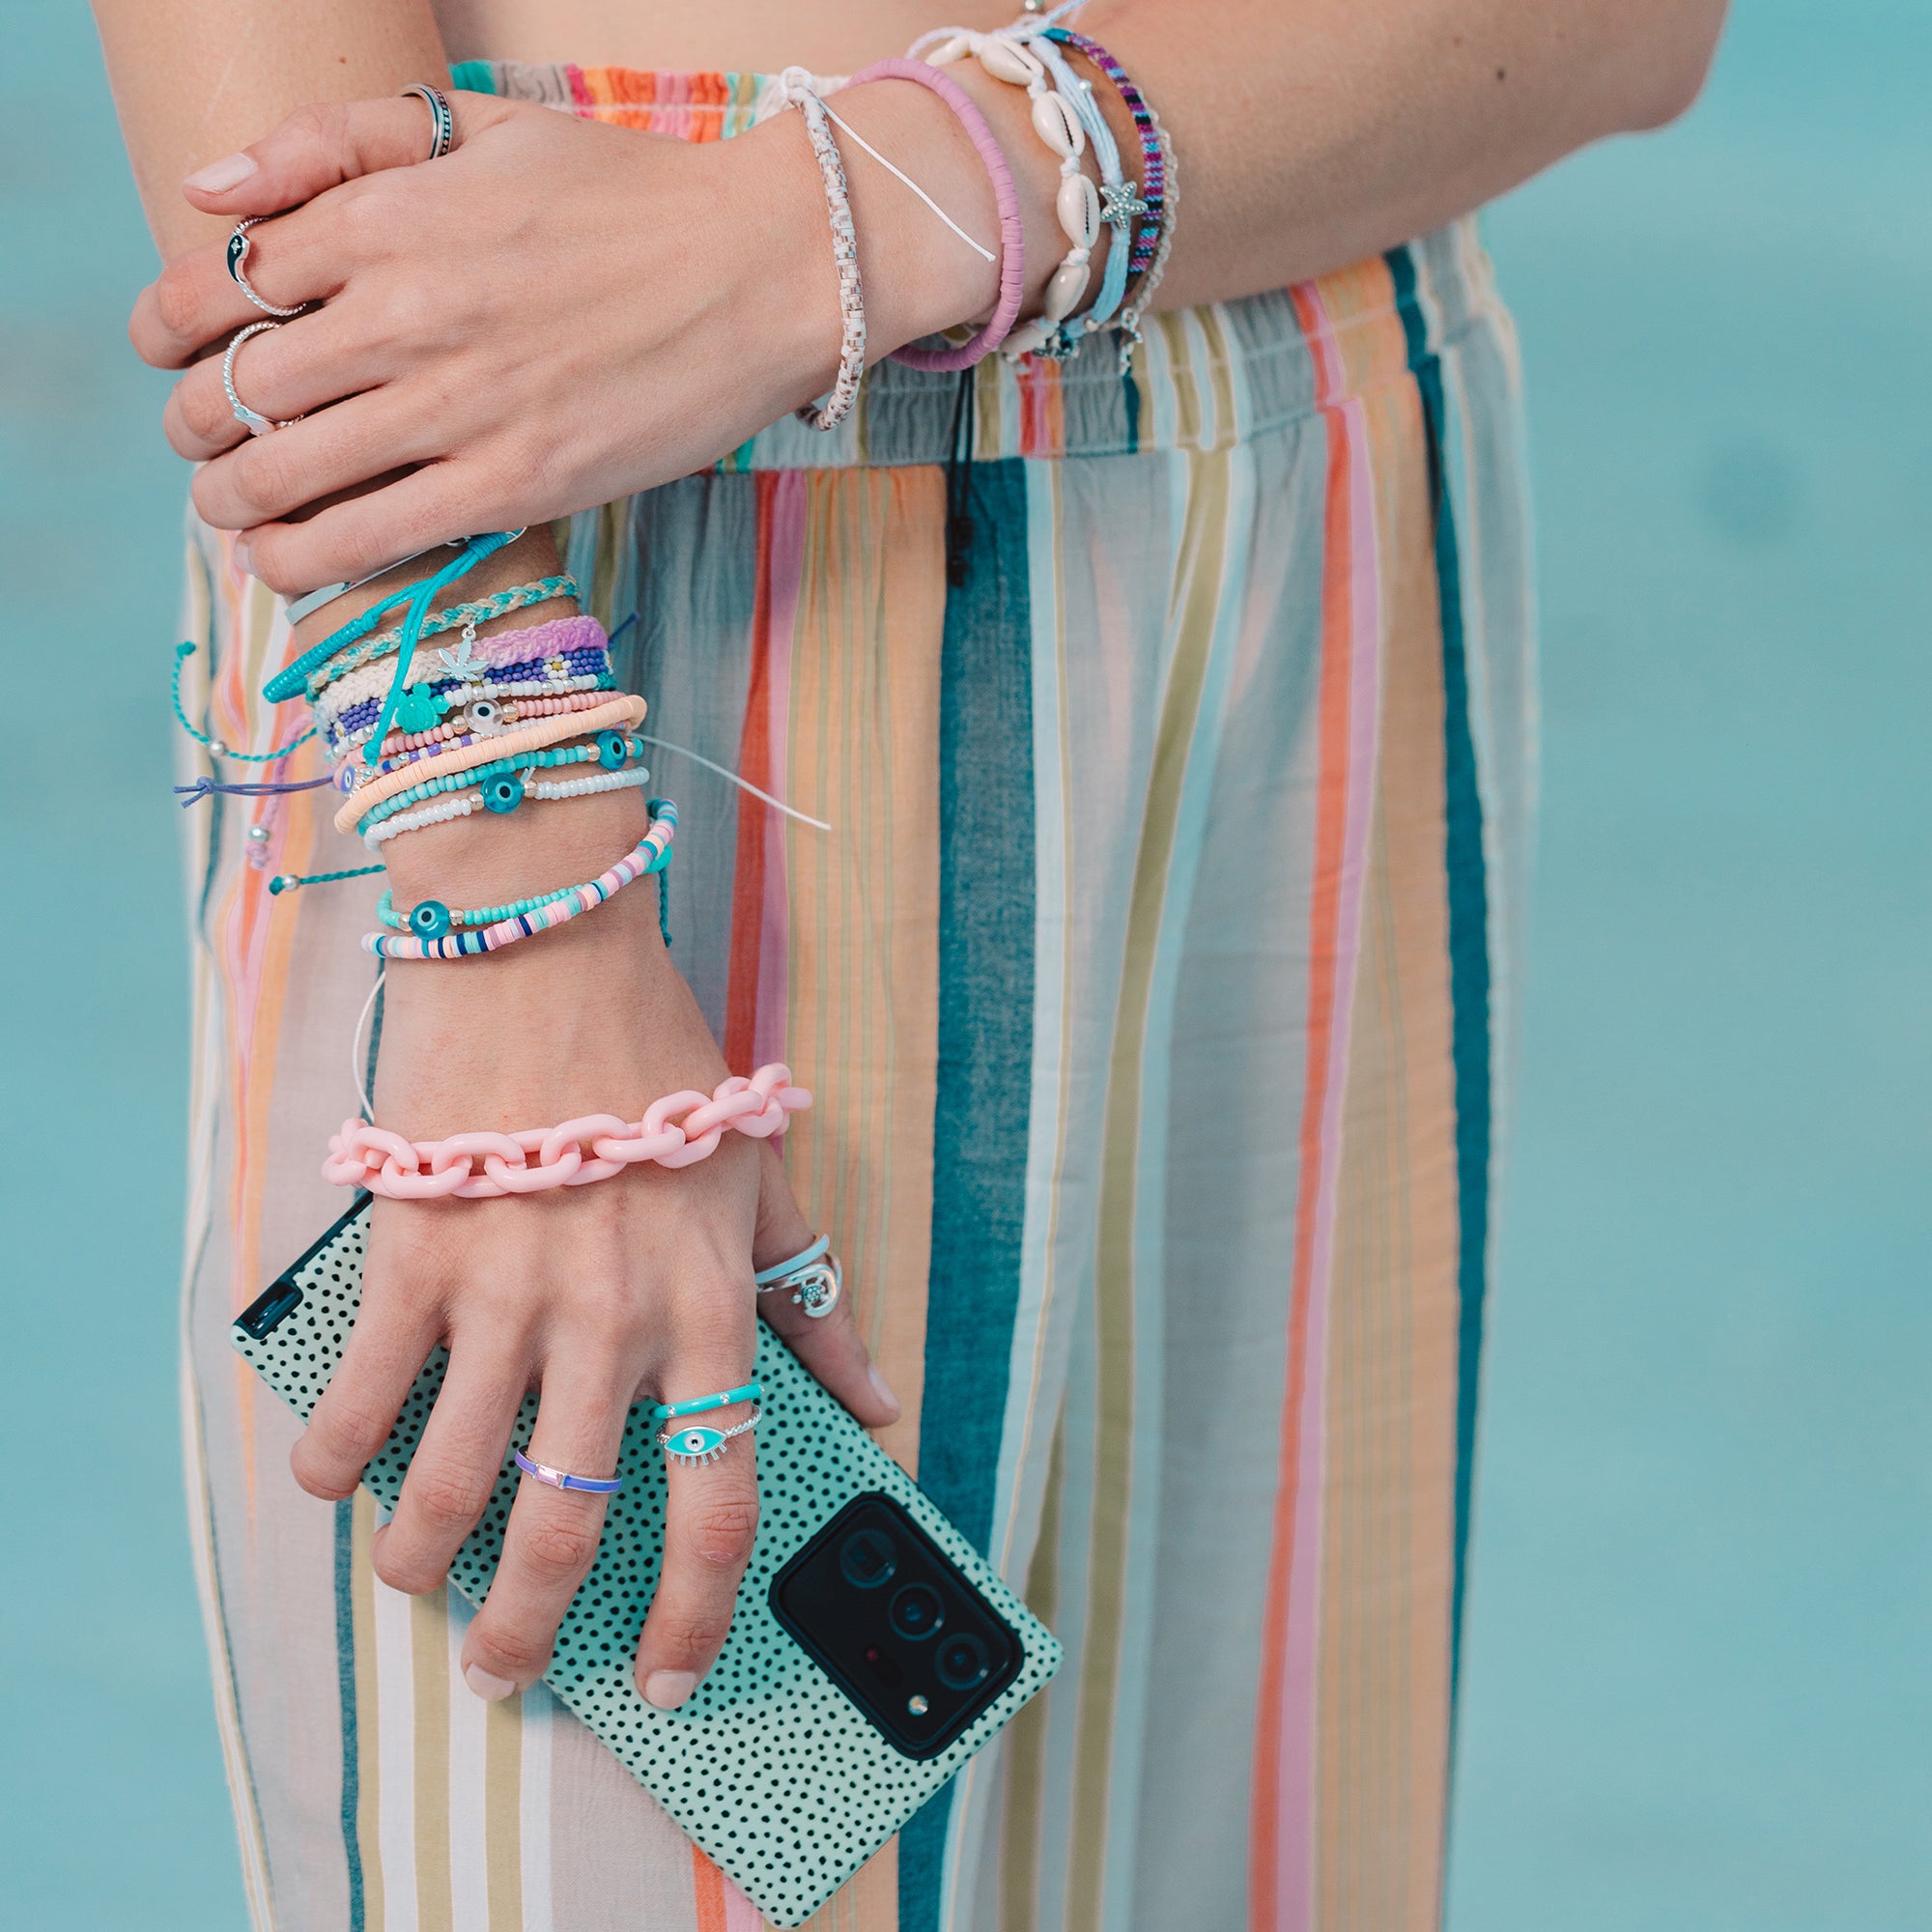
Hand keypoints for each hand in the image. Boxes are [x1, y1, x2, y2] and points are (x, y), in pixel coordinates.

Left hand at [129, 86, 1004, 594]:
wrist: (767, 266)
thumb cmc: (633, 198)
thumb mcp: (484, 127)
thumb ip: (339, 141)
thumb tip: (209, 192)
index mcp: (391, 213)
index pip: (226, 279)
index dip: (173, 327)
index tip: (173, 354)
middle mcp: (408, 307)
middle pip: (239, 385)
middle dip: (195, 426)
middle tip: (203, 447)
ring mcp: (461, 402)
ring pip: (286, 470)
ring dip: (231, 501)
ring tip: (233, 512)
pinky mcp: (517, 481)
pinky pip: (371, 536)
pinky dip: (301, 559)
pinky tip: (283, 563)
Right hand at [286, 791, 898, 1705]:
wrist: (547, 949)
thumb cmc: (661, 1061)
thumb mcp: (761, 1174)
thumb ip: (815, 1296)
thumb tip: (878, 1400)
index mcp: (708, 1307)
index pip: (716, 1503)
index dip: (694, 1615)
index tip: (666, 1674)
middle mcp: (612, 1320)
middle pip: (566, 1530)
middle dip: (528, 1631)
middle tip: (507, 1666)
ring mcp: (504, 1294)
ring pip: (447, 1489)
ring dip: (421, 1567)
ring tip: (418, 1584)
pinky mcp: (410, 1259)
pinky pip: (357, 1402)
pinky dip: (336, 1465)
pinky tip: (339, 1482)